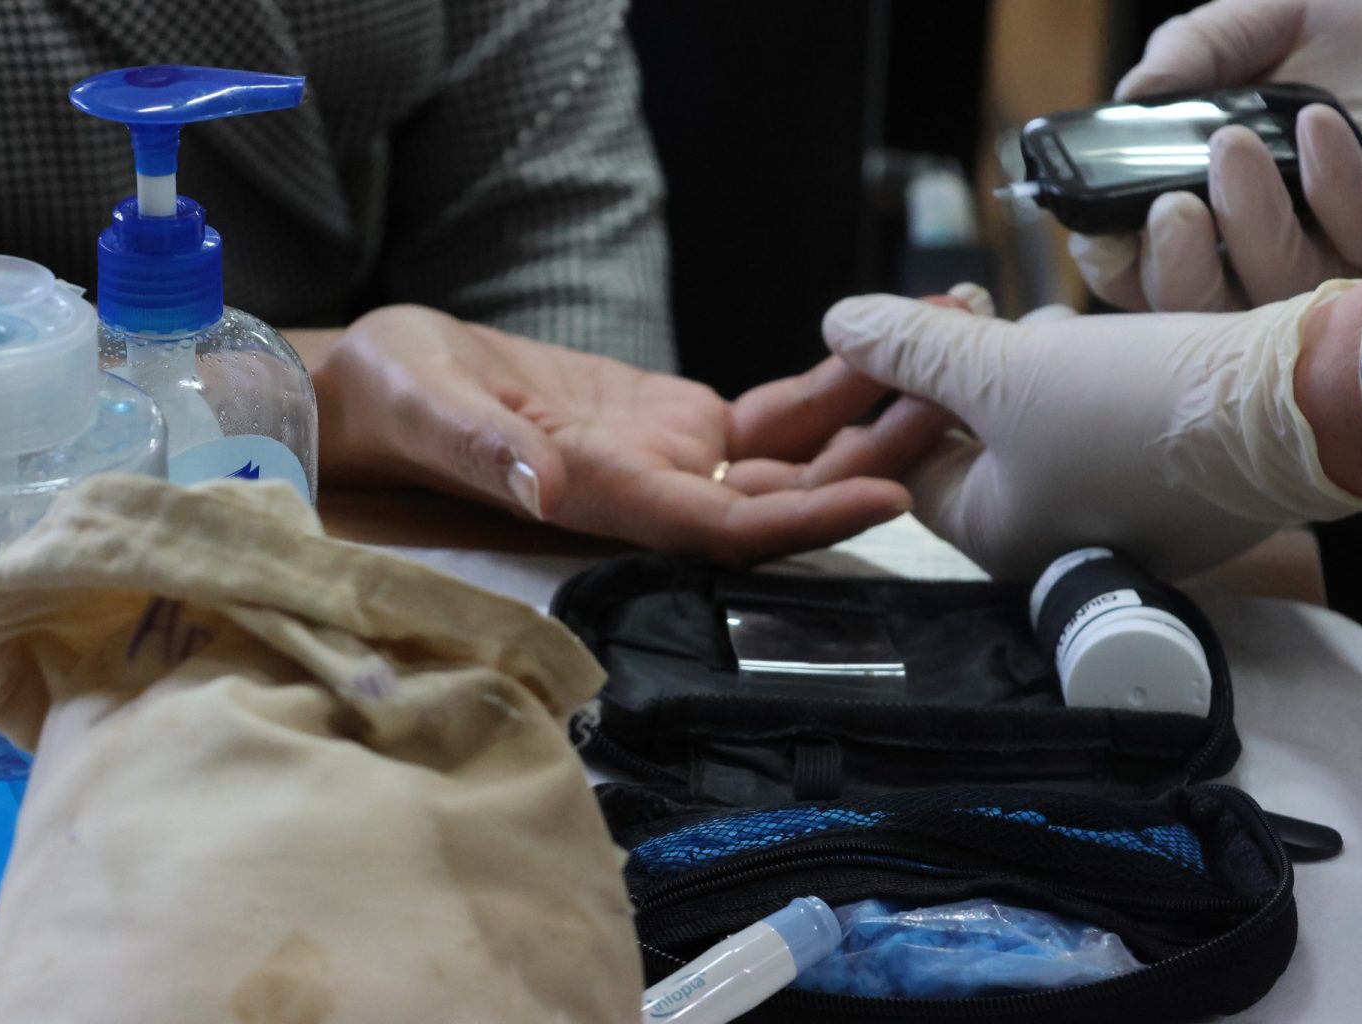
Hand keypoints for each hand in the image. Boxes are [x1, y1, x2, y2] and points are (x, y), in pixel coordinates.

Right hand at [311, 304, 956, 562]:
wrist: (394, 385)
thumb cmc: (396, 399)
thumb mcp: (427, 410)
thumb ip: (483, 450)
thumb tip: (544, 487)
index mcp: (607, 496)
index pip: (724, 528)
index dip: (806, 520)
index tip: (887, 492)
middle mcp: (656, 489)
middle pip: (789, 493)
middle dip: (878, 452)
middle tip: (967, 391)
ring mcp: (673, 456)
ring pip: (795, 451)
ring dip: (874, 410)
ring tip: (951, 343)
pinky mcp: (677, 419)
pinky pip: (772, 413)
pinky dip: (830, 380)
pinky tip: (884, 341)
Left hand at [815, 288, 1361, 580]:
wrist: (1297, 409)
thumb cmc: (1139, 408)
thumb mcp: (1003, 369)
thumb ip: (912, 348)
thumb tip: (839, 324)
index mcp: (995, 537)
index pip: (911, 465)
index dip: (902, 390)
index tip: (911, 331)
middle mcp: (1051, 541)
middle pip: (975, 442)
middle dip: (970, 370)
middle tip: (975, 313)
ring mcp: (1113, 517)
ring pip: (1037, 425)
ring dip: (1031, 364)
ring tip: (1050, 325)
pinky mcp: (1165, 482)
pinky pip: (1098, 424)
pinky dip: (1089, 377)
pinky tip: (1106, 341)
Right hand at [1070, 0, 1361, 311]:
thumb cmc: (1360, 32)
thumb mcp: (1265, 19)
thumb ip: (1194, 48)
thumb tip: (1133, 93)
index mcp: (1210, 210)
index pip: (1142, 274)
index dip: (1115, 268)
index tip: (1100, 233)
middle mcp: (1261, 250)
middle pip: (1194, 311)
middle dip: (1174, 270)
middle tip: (1171, 207)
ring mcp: (1330, 262)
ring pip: (1270, 293)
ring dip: (1246, 223)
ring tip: (1234, 144)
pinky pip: (1357, 247)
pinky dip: (1330, 189)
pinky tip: (1315, 128)